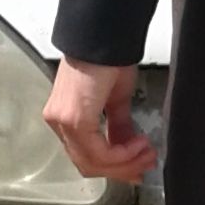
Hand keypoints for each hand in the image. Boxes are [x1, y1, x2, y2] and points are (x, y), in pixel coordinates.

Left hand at [43, 59, 155, 184]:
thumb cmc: (108, 58)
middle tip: (146, 162)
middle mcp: (58, 121)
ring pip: (93, 162)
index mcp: (64, 116)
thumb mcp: (116, 99)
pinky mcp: (74, 120)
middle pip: (88, 164)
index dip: (115, 166)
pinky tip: (138, 143)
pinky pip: (98, 152)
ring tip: (147, 152)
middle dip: (122, 168)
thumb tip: (127, 147)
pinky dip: (121, 153)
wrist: (105, 37)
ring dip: (125, 162)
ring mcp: (62, 121)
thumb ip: (118, 127)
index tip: (139, 164)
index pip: (86, 155)